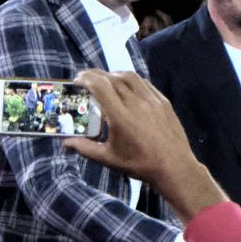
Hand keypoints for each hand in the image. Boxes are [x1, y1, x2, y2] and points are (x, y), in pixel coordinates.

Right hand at [64, 70, 222, 218]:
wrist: (174, 167)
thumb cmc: (140, 165)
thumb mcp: (110, 159)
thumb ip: (86, 148)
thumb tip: (66, 143)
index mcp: (120, 116)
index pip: (100, 86)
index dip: (86, 79)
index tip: (77, 80)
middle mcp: (136, 103)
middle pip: (112, 78)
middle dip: (96, 75)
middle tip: (86, 78)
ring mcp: (151, 100)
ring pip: (129, 77)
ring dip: (113, 74)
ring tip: (105, 79)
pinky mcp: (163, 101)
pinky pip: (144, 83)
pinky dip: (131, 80)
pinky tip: (126, 85)